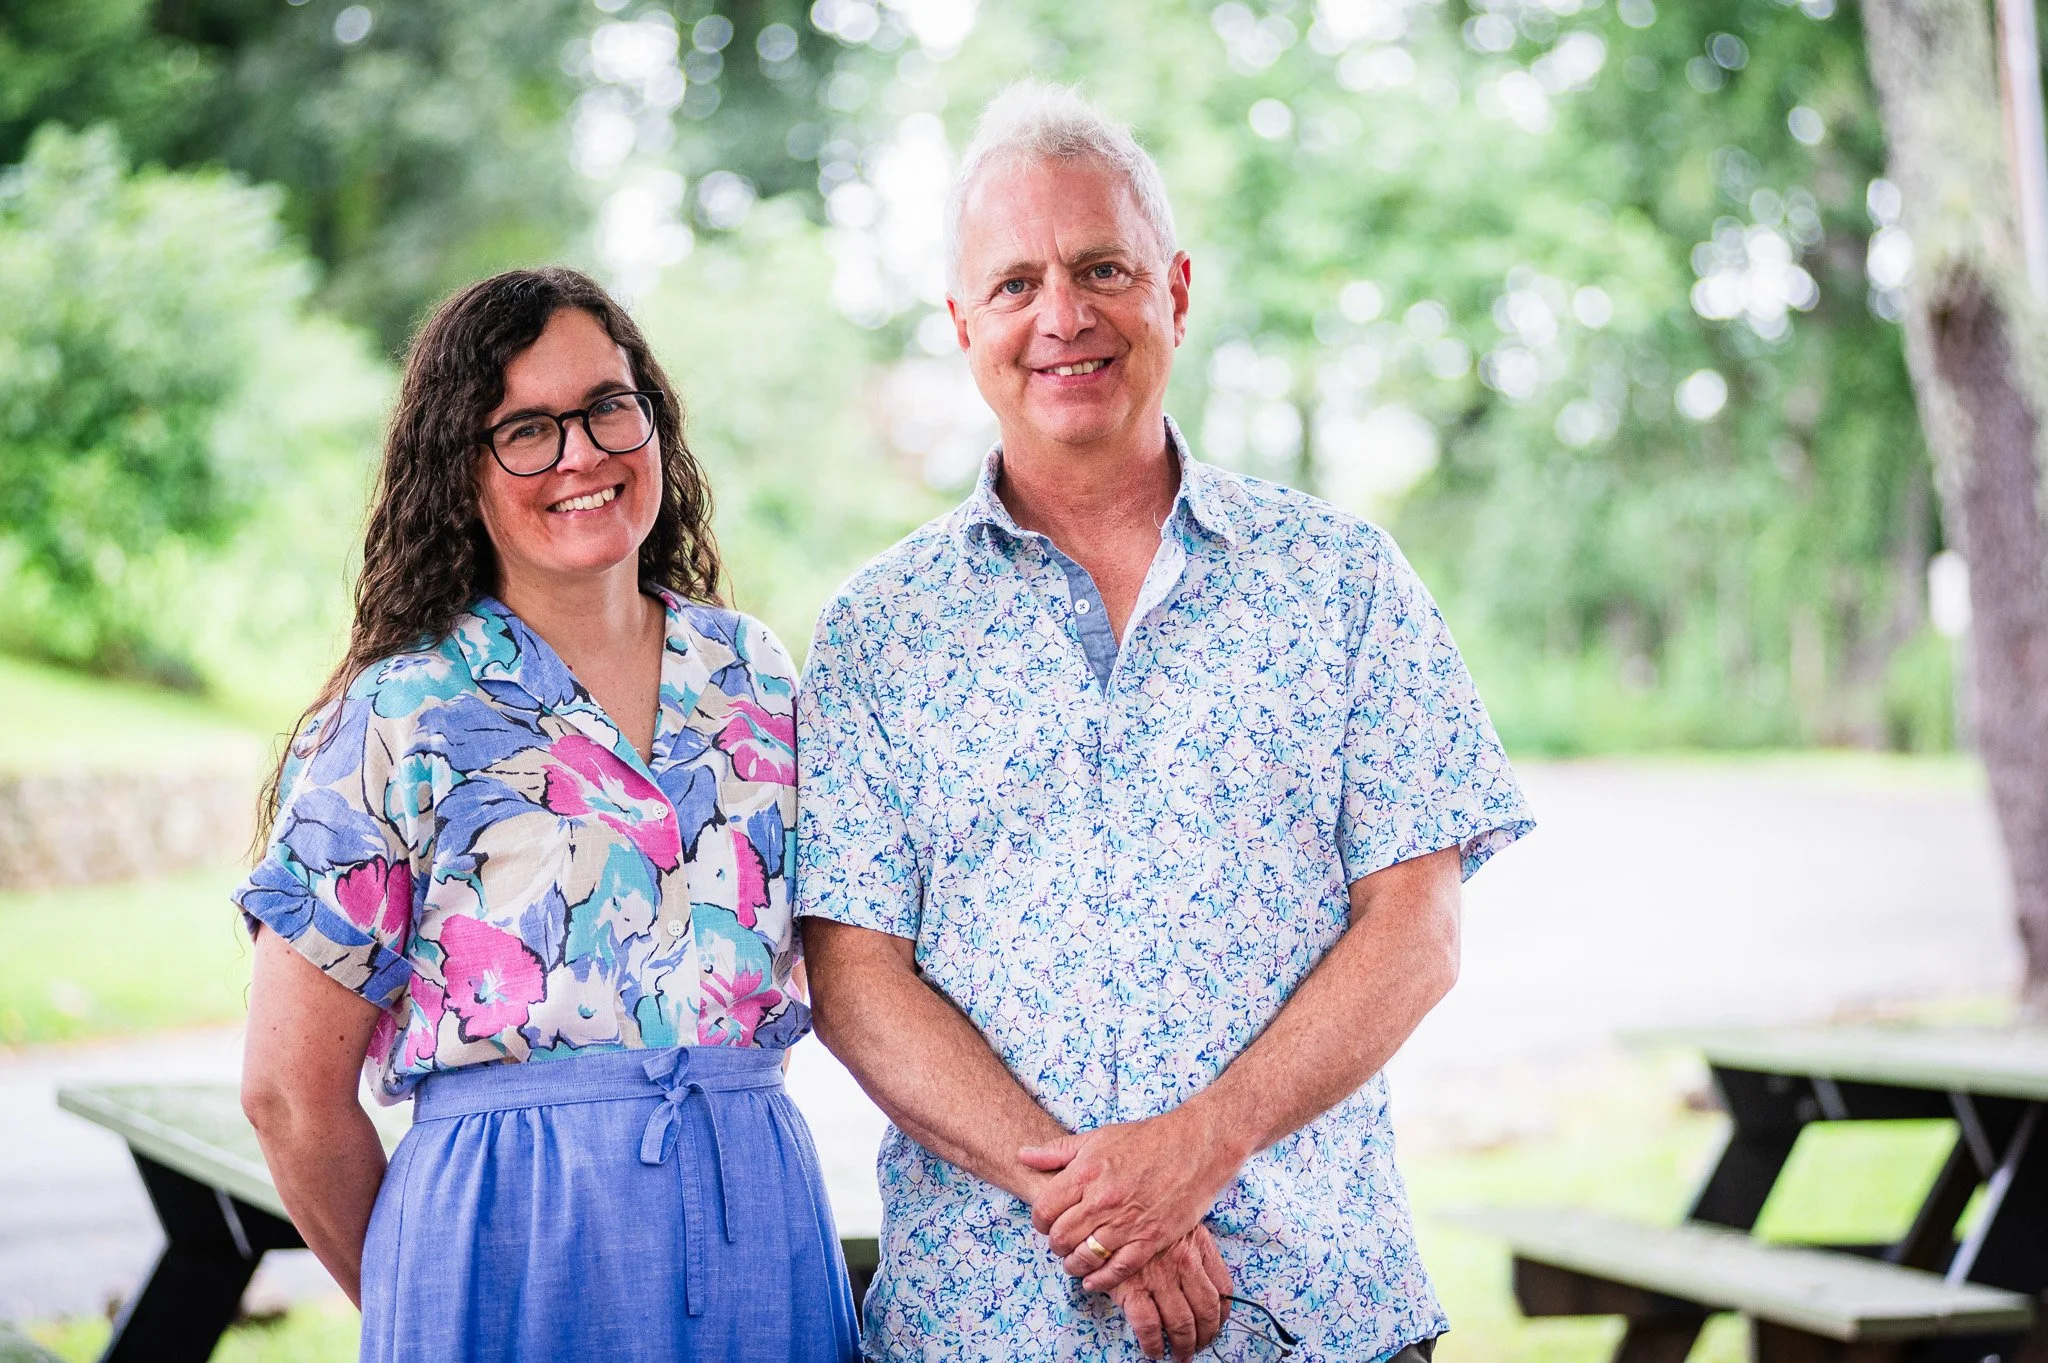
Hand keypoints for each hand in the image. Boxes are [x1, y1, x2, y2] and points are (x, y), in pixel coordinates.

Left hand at [1020, 1106, 1245, 1292]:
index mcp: (1086, 1173)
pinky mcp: (1150, 1239)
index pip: (1044, 1210)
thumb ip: (1057, 1152)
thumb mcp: (1097, 1137)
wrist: (1195, 1147)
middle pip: (1060, 1237)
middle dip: (1055, 1244)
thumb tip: (1023, 1155)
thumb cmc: (1146, 1140)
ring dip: (1073, 1264)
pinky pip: (1117, 1270)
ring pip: (1084, 1257)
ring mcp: (1127, 1222)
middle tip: (1061, 1242)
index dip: (1040, 1220)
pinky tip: (1092, 1280)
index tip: (1047, 1222)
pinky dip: (1100, 1280)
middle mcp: (1102, 1200)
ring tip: (1074, 1260)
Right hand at [1109, 1227, 1232, 1360]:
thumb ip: (1192, 1245)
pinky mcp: (1132, 1288)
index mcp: (1198, 1245)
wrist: (1107, 1208)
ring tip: (1180, 1355)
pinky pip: (1149, 1326)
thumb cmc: (1142, 1215)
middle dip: (1206, 1335)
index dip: (1222, 1313)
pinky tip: (1154, 1350)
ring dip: (1184, 1345)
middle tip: (1200, 1346)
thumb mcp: (1177, 1220)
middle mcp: (1184, 1262)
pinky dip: (1154, 1344)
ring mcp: (1159, 1277)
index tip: (1216, 1323)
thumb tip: (1204, 1279)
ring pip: (1182, 1323)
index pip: (1223, 1288)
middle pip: (1206, 1311)